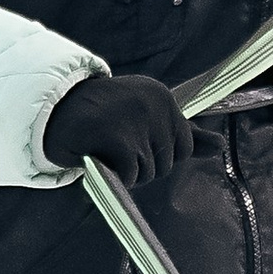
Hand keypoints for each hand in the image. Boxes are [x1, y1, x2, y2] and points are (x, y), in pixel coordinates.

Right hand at [44, 72, 193, 185]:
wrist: (52, 113)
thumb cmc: (101, 120)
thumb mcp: (147, 122)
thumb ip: (185, 135)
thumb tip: (221, 147)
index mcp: (163, 96)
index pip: (184, 148)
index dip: (158, 154)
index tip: (132, 139)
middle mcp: (154, 103)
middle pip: (169, 163)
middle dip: (143, 166)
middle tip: (116, 145)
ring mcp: (136, 118)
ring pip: (149, 173)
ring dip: (127, 171)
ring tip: (106, 148)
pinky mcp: (117, 136)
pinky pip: (130, 177)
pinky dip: (115, 176)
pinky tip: (99, 156)